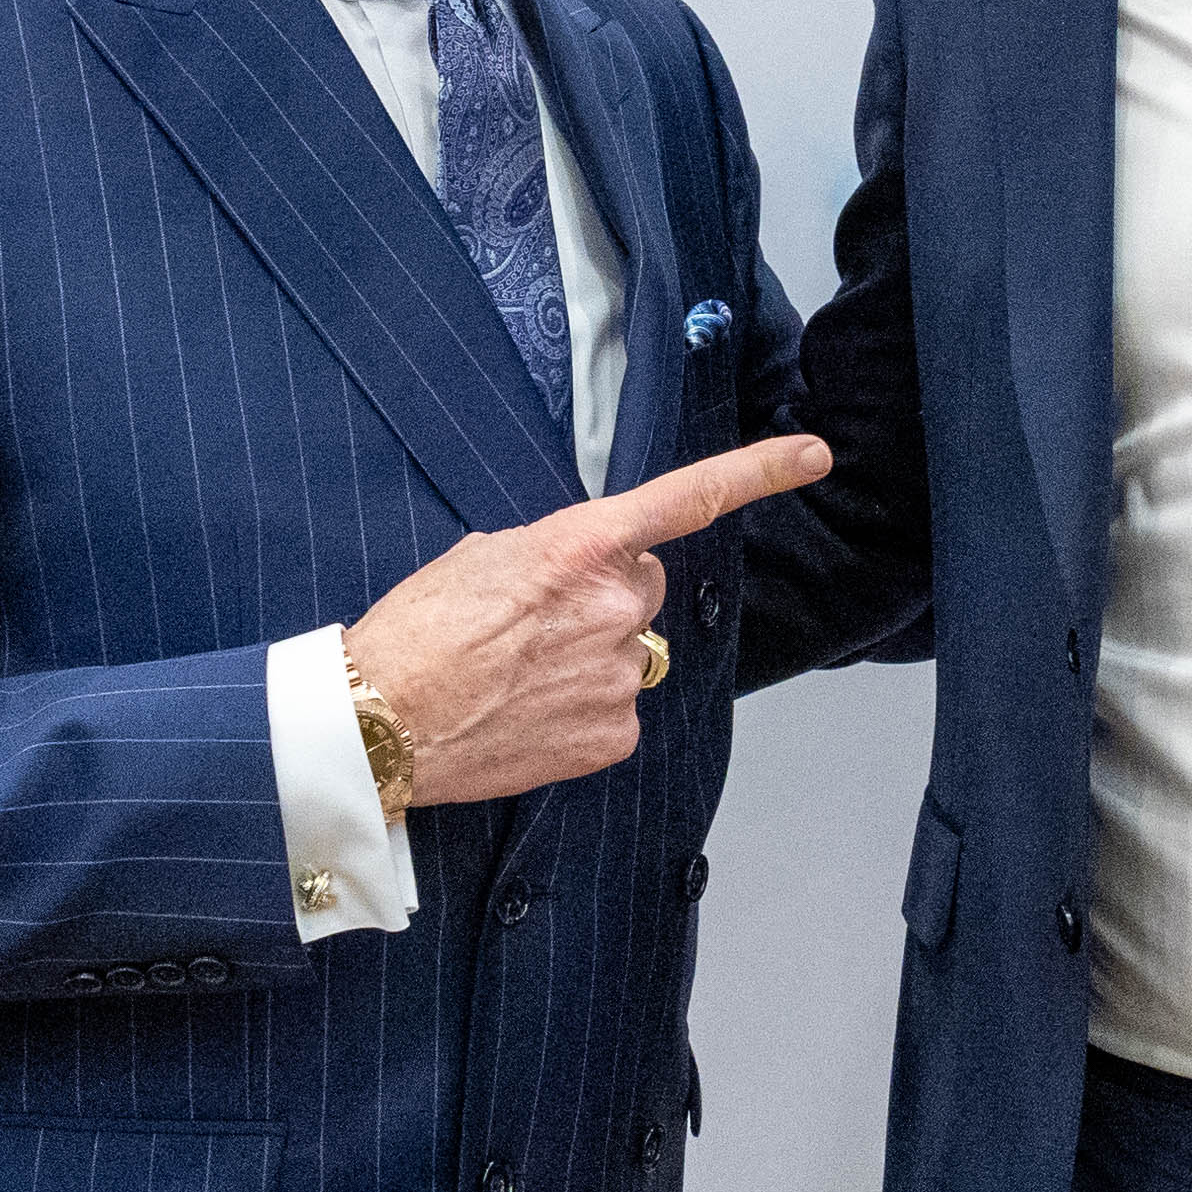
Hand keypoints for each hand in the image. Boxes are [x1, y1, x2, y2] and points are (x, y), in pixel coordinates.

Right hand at [341, 437, 832, 810]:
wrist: (380, 723)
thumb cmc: (415, 635)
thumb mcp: (480, 558)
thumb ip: (552, 554)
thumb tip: (576, 573)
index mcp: (579, 547)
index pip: (688, 499)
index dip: (758, 472)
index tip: (812, 455)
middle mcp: (613, 607)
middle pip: (643, 587)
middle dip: (605, 597)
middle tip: (536, 624)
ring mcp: (618, 675)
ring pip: (628, 653)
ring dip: (590, 658)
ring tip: (519, 675)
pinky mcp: (612, 735)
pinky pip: (618, 710)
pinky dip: (583, 712)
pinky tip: (530, 713)